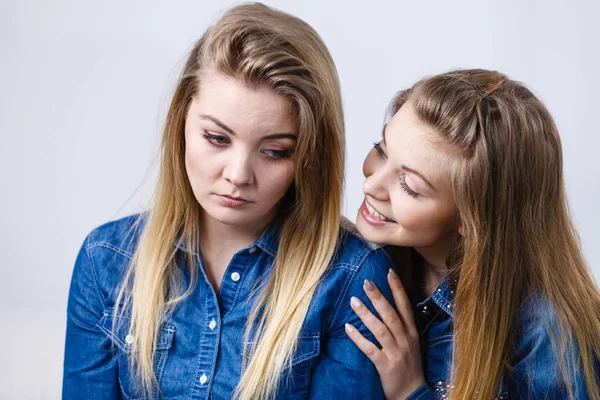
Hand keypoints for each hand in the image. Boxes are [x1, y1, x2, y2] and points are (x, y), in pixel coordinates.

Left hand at [345, 269, 424, 399]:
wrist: (412, 394)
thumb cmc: (409, 364)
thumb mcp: (411, 342)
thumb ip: (402, 325)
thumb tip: (388, 302)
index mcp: (412, 333)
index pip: (405, 306)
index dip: (397, 289)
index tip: (389, 272)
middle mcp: (405, 340)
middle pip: (391, 315)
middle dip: (379, 297)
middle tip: (366, 282)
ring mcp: (395, 353)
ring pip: (380, 330)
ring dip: (366, 314)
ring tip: (353, 300)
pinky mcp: (385, 366)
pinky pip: (370, 350)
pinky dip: (358, 338)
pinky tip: (348, 328)